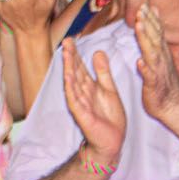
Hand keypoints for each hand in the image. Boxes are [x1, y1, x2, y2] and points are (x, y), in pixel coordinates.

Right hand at [61, 38, 126, 166]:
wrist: (112, 141)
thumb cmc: (109, 118)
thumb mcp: (109, 90)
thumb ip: (103, 72)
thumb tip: (98, 52)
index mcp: (89, 86)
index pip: (80, 66)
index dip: (77, 53)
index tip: (73, 38)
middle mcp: (82, 92)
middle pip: (75, 71)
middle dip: (71, 56)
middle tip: (67, 40)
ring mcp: (80, 102)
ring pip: (73, 82)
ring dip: (68, 67)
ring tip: (66, 53)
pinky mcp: (81, 113)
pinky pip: (74, 98)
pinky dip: (70, 87)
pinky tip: (68, 76)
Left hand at [133, 4, 178, 121]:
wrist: (175, 105)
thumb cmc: (163, 82)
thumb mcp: (157, 59)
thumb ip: (153, 42)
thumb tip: (148, 24)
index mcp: (159, 52)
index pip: (156, 32)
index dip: (151, 18)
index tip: (144, 3)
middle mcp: (160, 58)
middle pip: (154, 37)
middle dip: (148, 22)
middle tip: (142, 6)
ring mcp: (158, 70)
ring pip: (152, 52)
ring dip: (146, 38)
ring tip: (140, 25)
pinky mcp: (154, 84)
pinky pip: (150, 76)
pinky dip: (145, 69)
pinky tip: (140, 63)